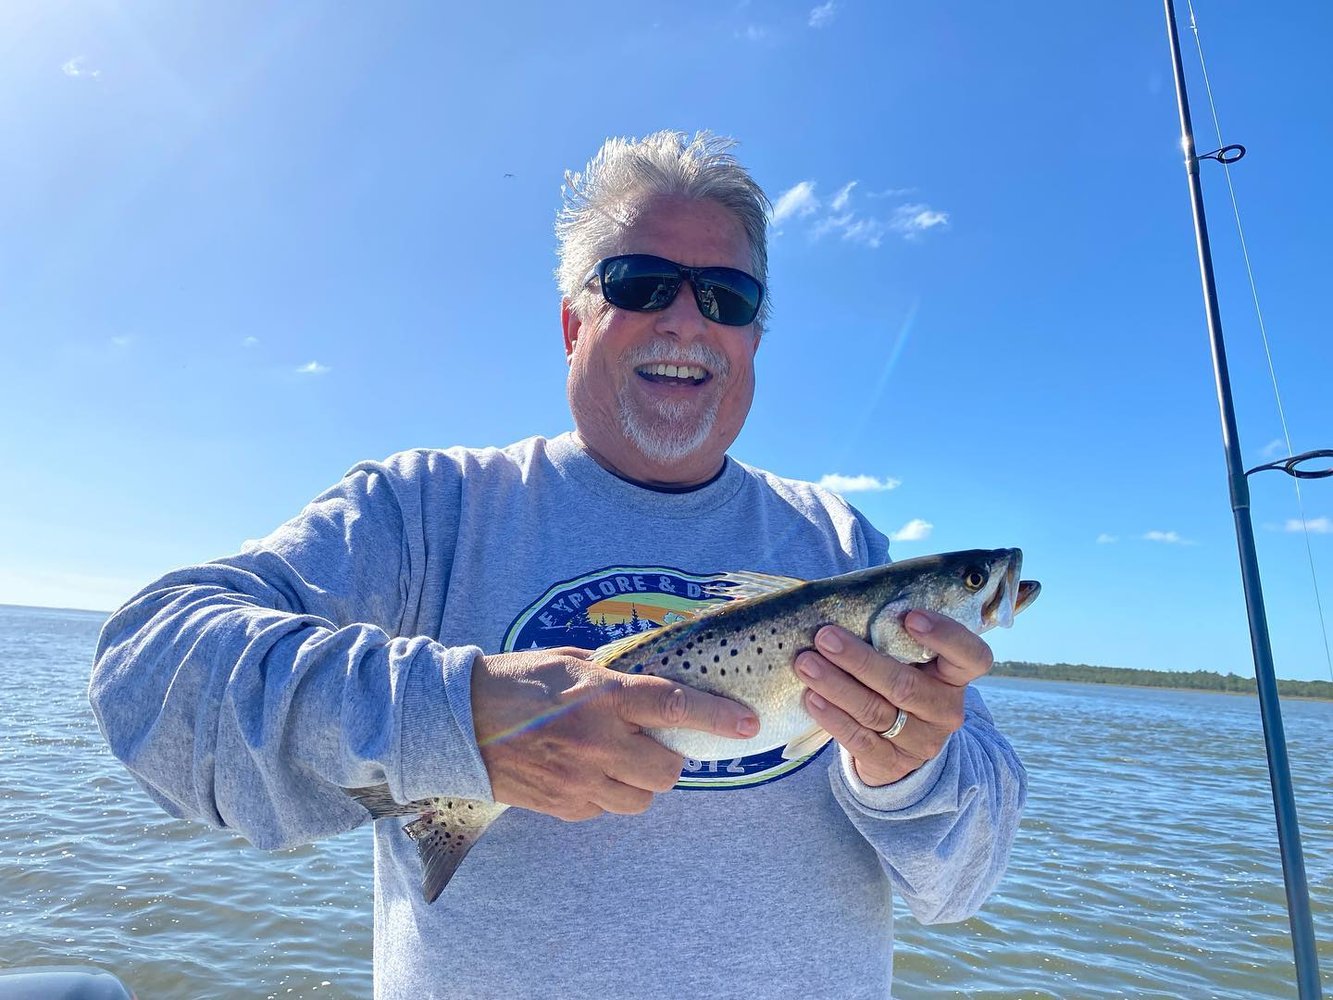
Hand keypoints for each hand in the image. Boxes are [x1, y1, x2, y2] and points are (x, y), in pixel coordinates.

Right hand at [471, 647, 759, 820]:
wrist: (455, 721)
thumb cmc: (513, 681)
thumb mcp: (567, 660)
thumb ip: (611, 673)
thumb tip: (647, 677)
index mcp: (602, 696)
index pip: (673, 705)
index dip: (716, 717)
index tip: (746, 724)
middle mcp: (597, 741)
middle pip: (667, 771)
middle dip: (670, 760)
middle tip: (652, 743)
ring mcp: (579, 779)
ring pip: (641, 799)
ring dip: (640, 782)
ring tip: (617, 760)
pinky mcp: (562, 806)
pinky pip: (605, 810)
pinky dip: (607, 795)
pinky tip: (586, 772)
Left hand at [794, 610, 994, 786]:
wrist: (898, 743)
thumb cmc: (898, 679)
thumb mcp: (908, 660)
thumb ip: (893, 636)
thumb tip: (848, 600)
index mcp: (955, 676)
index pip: (971, 656)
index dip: (946, 636)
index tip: (910, 616)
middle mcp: (945, 710)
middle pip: (905, 685)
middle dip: (860, 660)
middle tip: (825, 637)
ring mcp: (921, 741)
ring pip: (876, 711)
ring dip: (837, 685)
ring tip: (806, 664)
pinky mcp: (892, 762)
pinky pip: (860, 740)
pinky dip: (833, 718)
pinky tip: (812, 698)